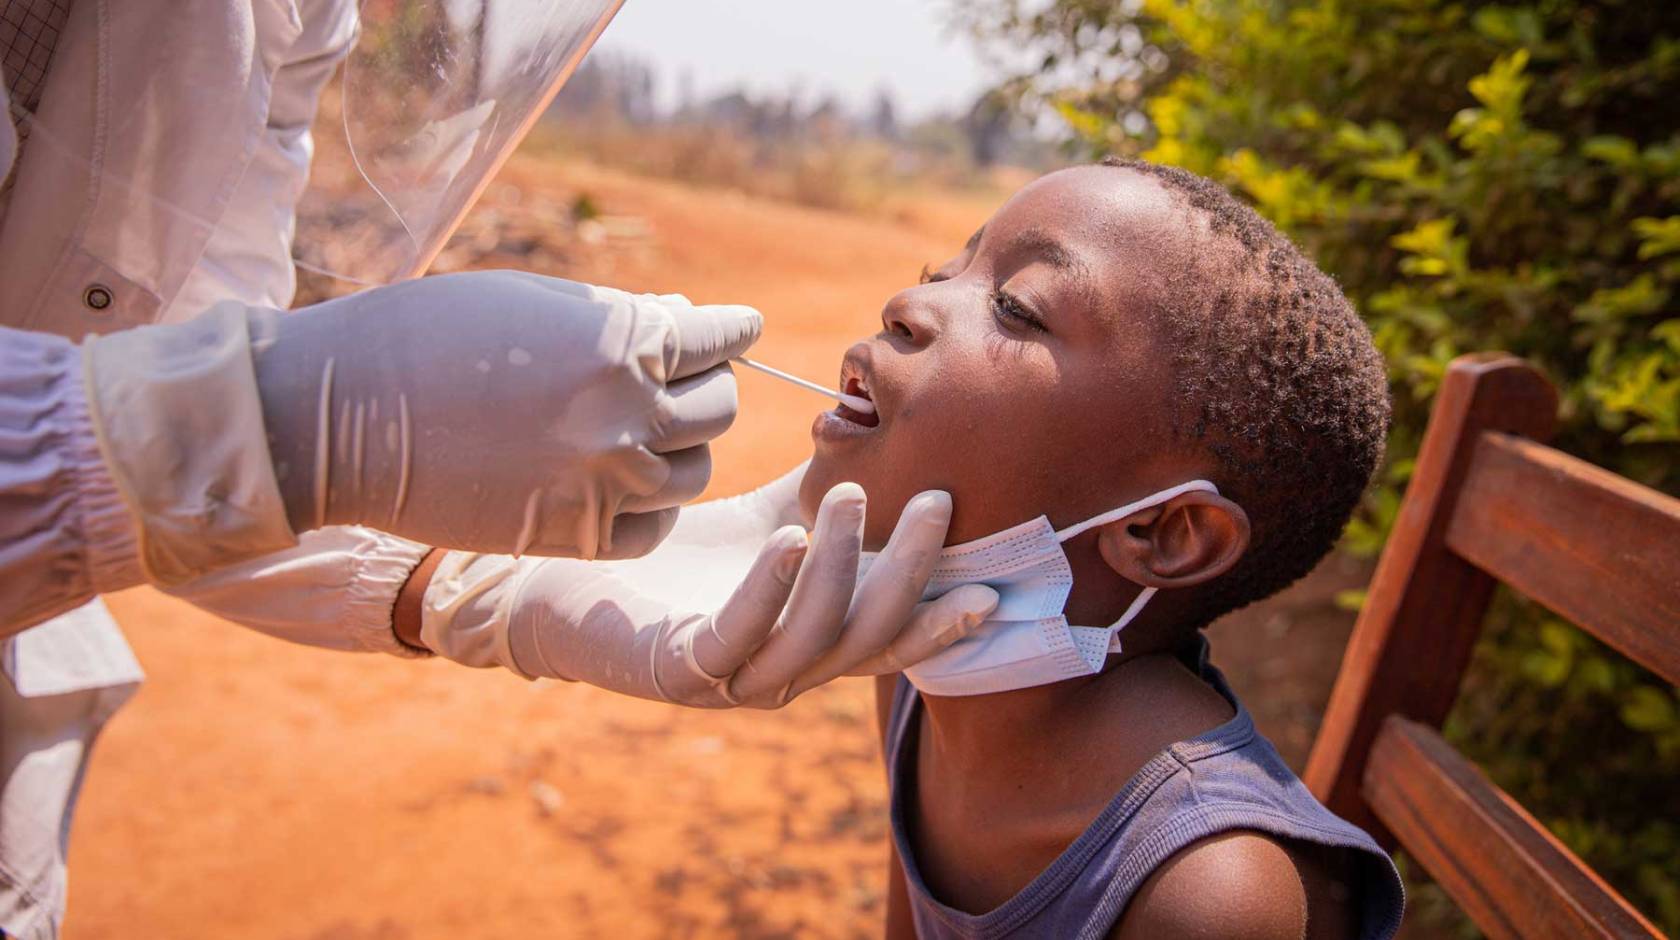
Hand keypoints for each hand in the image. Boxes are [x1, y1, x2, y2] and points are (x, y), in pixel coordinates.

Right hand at [253, 272, 760, 557]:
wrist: (340, 416)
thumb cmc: (432, 333)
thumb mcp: (538, 300)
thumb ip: (623, 318)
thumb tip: (686, 321)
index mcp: (623, 346)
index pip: (719, 339)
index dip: (731, 330)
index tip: (737, 328)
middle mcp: (626, 419)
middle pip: (720, 408)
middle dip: (707, 385)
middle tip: (684, 377)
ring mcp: (604, 486)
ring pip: (695, 472)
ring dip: (679, 447)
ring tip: (644, 428)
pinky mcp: (574, 538)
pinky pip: (653, 528)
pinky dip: (648, 506)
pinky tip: (623, 481)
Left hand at [419, 480, 998, 706]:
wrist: (568, 587)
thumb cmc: (674, 554)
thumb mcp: (762, 517)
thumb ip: (820, 491)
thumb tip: (877, 429)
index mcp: (811, 638)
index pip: (891, 638)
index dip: (942, 622)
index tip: (992, 587)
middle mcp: (783, 671)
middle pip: (867, 635)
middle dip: (908, 572)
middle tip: (932, 501)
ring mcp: (733, 677)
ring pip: (810, 638)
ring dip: (839, 568)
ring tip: (844, 497)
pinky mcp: (679, 669)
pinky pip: (736, 637)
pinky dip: (768, 590)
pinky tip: (785, 539)